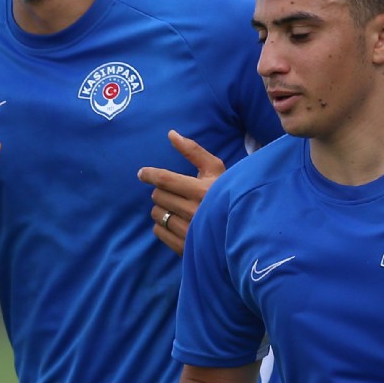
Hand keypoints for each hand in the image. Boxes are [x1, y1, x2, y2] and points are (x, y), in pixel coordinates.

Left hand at [136, 130, 225, 254]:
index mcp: (203, 190)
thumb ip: (193, 151)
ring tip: (176, 207)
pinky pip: (158, 231)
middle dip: (161, 191)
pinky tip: (175, 222)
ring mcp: (190, 232)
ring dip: (161, 208)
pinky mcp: (184, 248)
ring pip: (157, 214)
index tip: (142, 173)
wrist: (241, 229)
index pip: (165, 180)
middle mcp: (195, 212)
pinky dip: (162, 225)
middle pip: (158, 196)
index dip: (149, 174)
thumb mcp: (215, 170)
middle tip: (173, 193)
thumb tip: (171, 134)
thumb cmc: (225, 193)